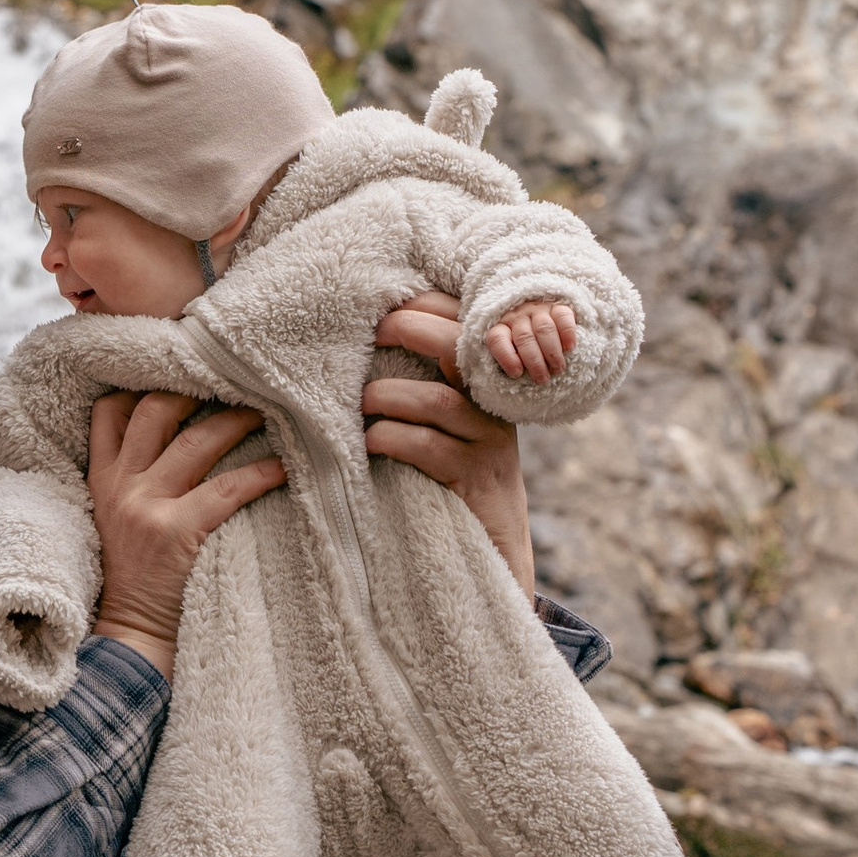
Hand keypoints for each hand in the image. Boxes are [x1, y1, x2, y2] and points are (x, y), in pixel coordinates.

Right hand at [87, 389, 285, 677]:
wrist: (129, 639)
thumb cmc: (134, 582)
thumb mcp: (113, 521)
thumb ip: (133, 481)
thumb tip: (184, 438)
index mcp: (101, 479)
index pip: (111, 410)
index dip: (145, 380)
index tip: (184, 365)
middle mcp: (120, 484)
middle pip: (155, 409)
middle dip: (198, 386)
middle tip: (239, 377)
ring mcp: (145, 506)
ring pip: (195, 440)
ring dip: (238, 419)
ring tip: (272, 408)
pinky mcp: (175, 532)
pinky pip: (227, 488)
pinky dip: (261, 473)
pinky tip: (286, 466)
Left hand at [366, 294, 535, 594]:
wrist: (497, 553)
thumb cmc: (456, 481)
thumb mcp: (449, 428)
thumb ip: (424, 389)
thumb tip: (367, 346)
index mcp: (485, 385)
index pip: (467, 323)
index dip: (429, 304)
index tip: (385, 303)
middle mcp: (493, 407)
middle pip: (459, 346)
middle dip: (411, 329)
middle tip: (372, 332)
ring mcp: (489, 443)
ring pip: (438, 399)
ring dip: (387, 394)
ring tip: (360, 403)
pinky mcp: (474, 480)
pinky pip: (428, 447)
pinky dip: (389, 438)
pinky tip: (368, 444)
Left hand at [486, 297, 577, 386]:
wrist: (542, 328)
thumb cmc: (524, 350)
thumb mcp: (512, 356)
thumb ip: (511, 364)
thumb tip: (517, 378)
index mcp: (501, 328)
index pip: (497, 340)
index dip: (506, 357)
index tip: (517, 373)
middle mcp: (517, 316)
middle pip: (524, 338)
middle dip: (534, 361)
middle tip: (543, 379)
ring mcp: (537, 310)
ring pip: (544, 328)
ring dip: (552, 352)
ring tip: (558, 369)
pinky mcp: (557, 307)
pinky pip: (562, 316)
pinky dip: (567, 333)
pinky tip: (569, 348)